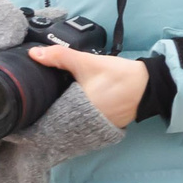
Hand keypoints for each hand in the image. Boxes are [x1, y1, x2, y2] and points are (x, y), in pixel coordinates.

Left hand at [29, 45, 147, 127]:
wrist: (149, 84)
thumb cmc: (118, 74)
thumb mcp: (87, 62)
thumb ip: (60, 56)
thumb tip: (34, 54)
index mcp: (78, 112)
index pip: (49, 119)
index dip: (39, 112)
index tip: (32, 106)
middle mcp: (88, 125)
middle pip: (60, 122)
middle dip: (52, 112)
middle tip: (45, 100)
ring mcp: (98, 128)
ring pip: (73, 124)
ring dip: (66, 115)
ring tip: (60, 103)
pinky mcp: (106, 127)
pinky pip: (87, 124)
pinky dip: (81, 116)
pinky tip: (79, 106)